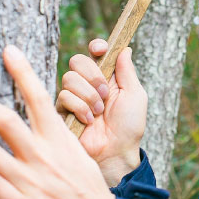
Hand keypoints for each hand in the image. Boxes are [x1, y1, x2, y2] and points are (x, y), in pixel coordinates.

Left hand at [0, 45, 115, 198]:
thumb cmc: (89, 196)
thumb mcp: (78, 161)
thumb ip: (56, 143)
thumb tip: (39, 127)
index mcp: (60, 141)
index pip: (40, 98)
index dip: (23, 72)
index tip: (8, 50)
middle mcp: (44, 155)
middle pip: (6, 120)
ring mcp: (30, 180)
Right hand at [56, 39, 147, 186]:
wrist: (116, 152)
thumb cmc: (129, 126)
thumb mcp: (135, 96)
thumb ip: (127, 72)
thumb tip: (125, 48)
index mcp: (108, 76)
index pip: (96, 52)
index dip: (96, 47)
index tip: (100, 49)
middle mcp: (89, 84)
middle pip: (77, 60)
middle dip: (92, 75)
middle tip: (105, 93)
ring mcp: (75, 97)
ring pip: (69, 78)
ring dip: (88, 96)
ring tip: (99, 112)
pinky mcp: (63, 111)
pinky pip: (63, 96)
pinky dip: (80, 107)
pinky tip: (89, 120)